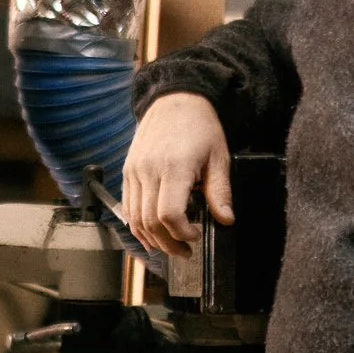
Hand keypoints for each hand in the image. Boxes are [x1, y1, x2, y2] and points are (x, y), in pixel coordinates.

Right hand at [122, 92, 231, 258]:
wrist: (174, 100)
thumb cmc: (200, 127)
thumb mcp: (219, 157)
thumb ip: (219, 191)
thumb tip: (225, 220)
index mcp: (174, 167)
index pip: (169, 214)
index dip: (182, 233)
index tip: (196, 236)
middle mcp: (149, 170)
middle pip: (150, 221)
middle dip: (168, 243)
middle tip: (185, 251)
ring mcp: (134, 171)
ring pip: (135, 218)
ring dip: (151, 239)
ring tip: (170, 246)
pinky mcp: (128, 172)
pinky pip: (128, 207)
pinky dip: (137, 225)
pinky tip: (151, 234)